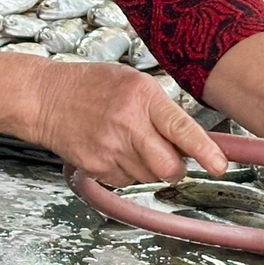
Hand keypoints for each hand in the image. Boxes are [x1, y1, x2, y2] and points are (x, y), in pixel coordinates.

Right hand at [27, 60, 225, 186]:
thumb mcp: (133, 83)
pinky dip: (125, 172)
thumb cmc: (91, 86)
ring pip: (149, 177)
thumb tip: (193, 141)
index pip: (182, 129)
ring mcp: (110, 148)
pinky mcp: (95, 166)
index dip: (205, 151)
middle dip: (175, 167)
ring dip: (147, 168)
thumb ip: (162, 110)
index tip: (219, 165)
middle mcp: (128, 124)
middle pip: (169, 166)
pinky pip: (125, 181)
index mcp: (142, 97)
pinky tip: (111, 150)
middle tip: (169, 157)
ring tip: (128, 143)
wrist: (44, 98)